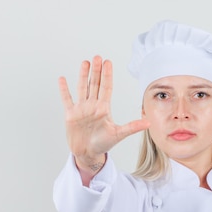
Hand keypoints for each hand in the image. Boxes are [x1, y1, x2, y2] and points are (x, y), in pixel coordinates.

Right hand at [58, 56, 148, 175]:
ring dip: (83, 76)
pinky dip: (64, 90)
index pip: (106, 87)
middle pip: (95, 84)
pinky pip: (67, 99)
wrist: (88, 154)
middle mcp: (93, 105)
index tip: (108, 62)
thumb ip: (132, 127)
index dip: (107, 75)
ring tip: (85, 62)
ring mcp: (81, 109)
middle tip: (97, 57)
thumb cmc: (103, 144)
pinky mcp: (71, 115)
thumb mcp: (119, 134)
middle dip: (96, 71)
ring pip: (82, 88)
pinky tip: (62, 79)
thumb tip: (148, 123)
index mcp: (104, 108)